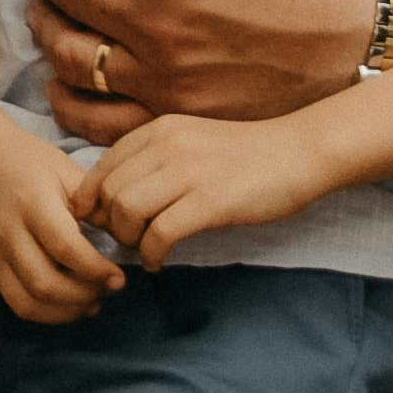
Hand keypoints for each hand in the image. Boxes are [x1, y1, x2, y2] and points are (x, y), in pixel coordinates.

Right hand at [0, 118, 121, 377]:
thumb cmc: (28, 160)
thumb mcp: (67, 170)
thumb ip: (96, 204)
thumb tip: (128, 237)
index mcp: (33, 206)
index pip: (67, 250)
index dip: (96, 271)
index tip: (119, 278)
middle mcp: (7, 234)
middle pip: (45, 284)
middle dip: (83, 297)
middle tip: (106, 292)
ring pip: (22, 302)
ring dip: (58, 315)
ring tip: (85, 308)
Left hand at [76, 106, 330, 269]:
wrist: (299, 152)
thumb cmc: (245, 155)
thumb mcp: (192, 142)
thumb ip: (155, 161)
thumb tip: (113, 197)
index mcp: (160, 131)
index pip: (103, 166)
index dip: (92, 199)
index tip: (99, 221)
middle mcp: (168, 146)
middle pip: (109, 192)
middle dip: (109, 223)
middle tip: (126, 239)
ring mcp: (190, 172)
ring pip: (127, 210)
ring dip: (128, 239)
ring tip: (143, 248)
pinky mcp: (212, 201)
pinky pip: (160, 233)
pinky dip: (152, 254)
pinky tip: (159, 261)